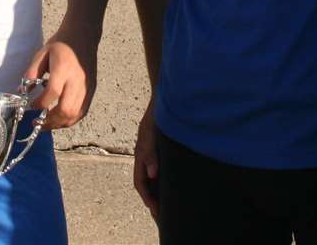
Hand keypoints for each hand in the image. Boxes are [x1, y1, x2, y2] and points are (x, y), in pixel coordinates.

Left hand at [24, 34, 95, 129]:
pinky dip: (71, 120)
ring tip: (47, 124)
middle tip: (37, 123)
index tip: (30, 107)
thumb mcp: (42, 54)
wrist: (83, 36)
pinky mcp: (92, 90)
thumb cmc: (61, 44)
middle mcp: (77, 80)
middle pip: (66, 109)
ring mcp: (86, 87)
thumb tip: (22, 92)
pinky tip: (60, 120)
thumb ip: (31, 73)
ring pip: (75, 114)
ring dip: (60, 124)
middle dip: (50, 121)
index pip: (52, 93)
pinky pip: (83, 111)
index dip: (39, 104)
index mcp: (63, 69)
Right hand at [132, 103, 159, 222]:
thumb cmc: (156, 116)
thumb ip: (150, 153)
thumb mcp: (151, 134)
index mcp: (140, 156)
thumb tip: (153, 174)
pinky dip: (166, 182)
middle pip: (148, 184)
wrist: (165, 100)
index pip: (140, 183)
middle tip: (162, 216)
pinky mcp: (163, 152)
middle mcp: (146, 158)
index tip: (155, 210)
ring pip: (155, 179)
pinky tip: (175, 187)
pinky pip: (163, 171)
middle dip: (153, 200)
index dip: (147, 197)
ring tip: (169, 208)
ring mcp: (154, 155)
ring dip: (160, 193)